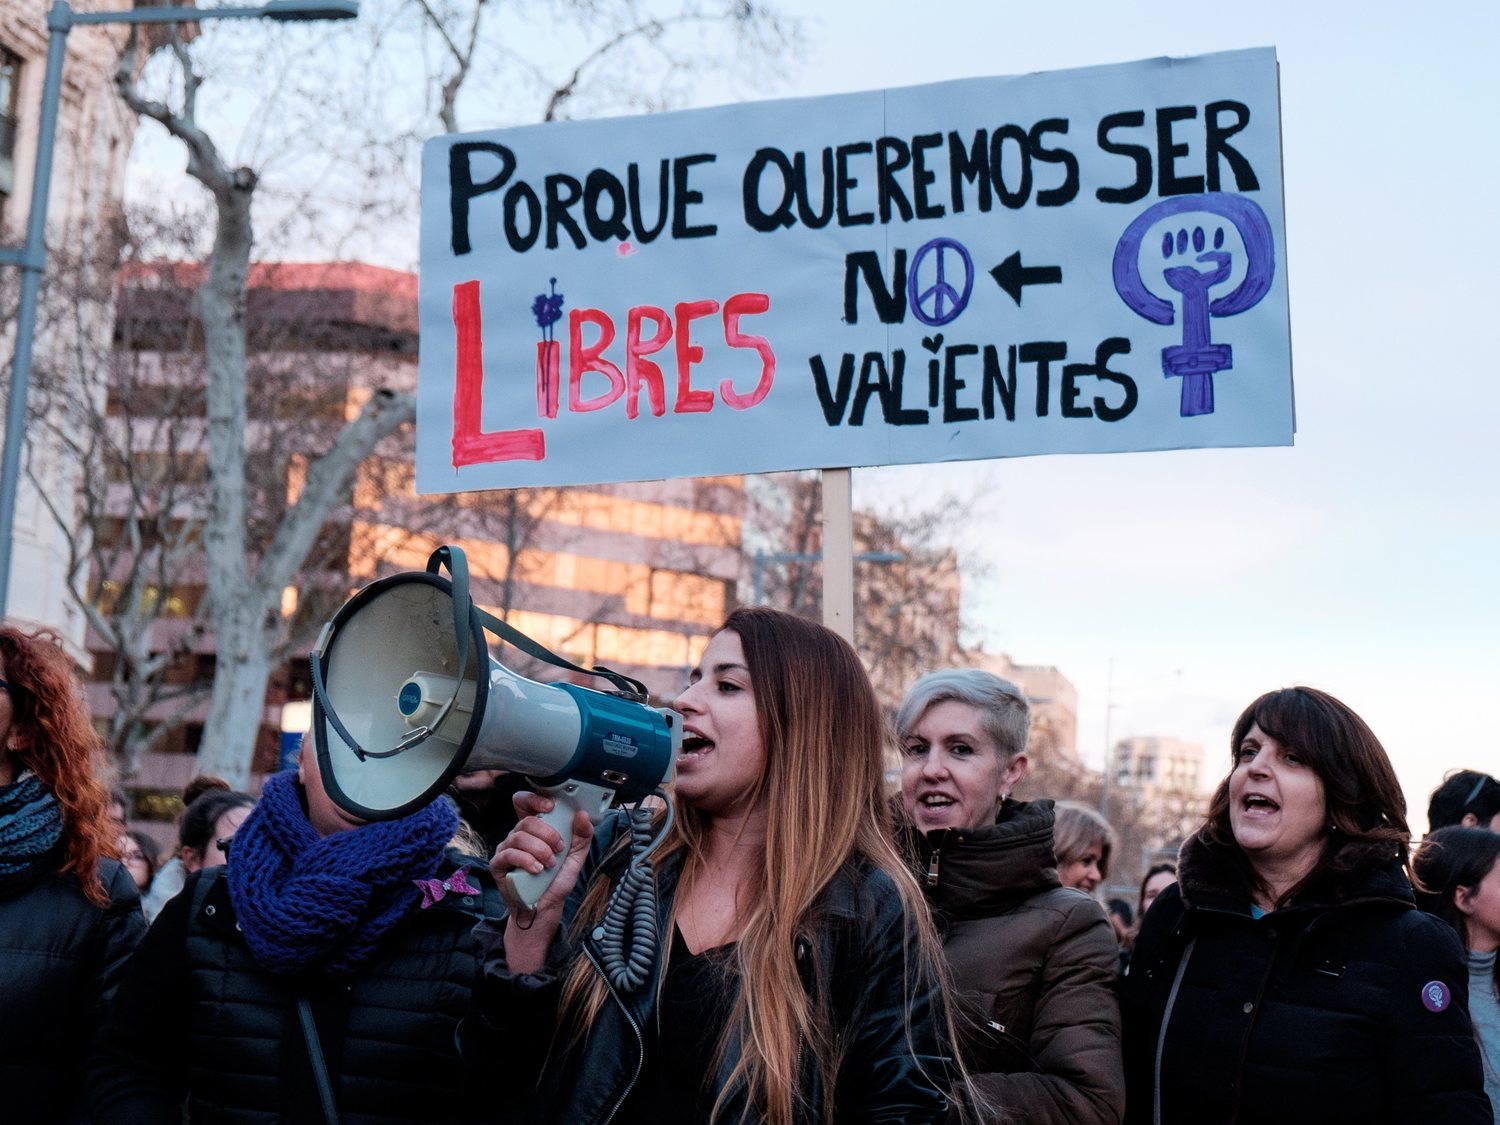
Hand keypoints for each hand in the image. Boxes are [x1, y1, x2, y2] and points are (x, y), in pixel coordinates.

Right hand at [491, 790, 594, 918]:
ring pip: (519, 837)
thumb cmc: (556, 880)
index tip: (550, 808)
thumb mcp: (576, 857)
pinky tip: (537, 870)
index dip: (534, 799)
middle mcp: (518, 836)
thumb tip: (583, 815)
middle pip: (526, 821)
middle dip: (547, 834)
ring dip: (540, 850)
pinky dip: (526, 861)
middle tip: (558, 849)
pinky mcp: (498, 865)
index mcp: (534, 829)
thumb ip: (582, 836)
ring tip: (549, 865)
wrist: (546, 907)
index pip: (524, 802)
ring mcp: (506, 849)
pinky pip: (509, 854)